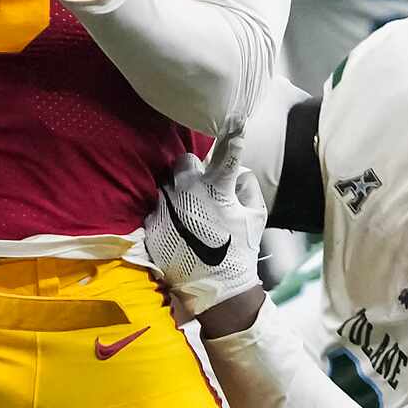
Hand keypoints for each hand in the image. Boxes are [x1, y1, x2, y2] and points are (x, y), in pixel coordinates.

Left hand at [142, 136, 267, 322]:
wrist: (215, 290)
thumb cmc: (239, 252)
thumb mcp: (255, 217)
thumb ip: (246, 186)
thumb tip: (235, 172)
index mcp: (217, 188)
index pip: (227, 152)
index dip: (233, 133)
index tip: (236, 117)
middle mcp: (187, 191)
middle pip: (184, 162)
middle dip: (194, 171)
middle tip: (204, 190)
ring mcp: (166, 206)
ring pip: (168, 184)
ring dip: (179, 193)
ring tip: (191, 218)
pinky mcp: (152, 224)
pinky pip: (157, 207)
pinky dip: (168, 214)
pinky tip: (180, 232)